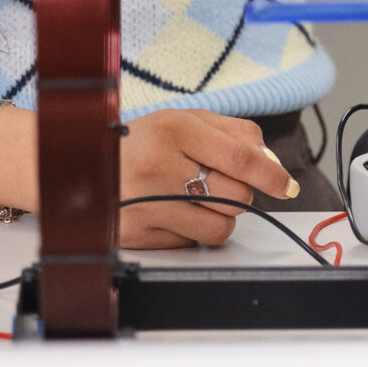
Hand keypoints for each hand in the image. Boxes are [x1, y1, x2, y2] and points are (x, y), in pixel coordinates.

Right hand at [118, 109, 298, 248]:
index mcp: (174, 128)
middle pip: (236, 197)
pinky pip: (191, 245)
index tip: (286, 185)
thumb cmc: (144, 143)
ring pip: (219, 228)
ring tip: (194, 199)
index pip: (240, 157)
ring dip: (219, 218)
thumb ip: (234, 134)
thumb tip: (271, 164)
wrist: (81, 165)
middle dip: (240, 195)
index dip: (271, 175)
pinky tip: (171, 213)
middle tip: (218, 184)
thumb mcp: (186, 121)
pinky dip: (191, 233)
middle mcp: (158, 166)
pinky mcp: (138, 236)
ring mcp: (145, 204)